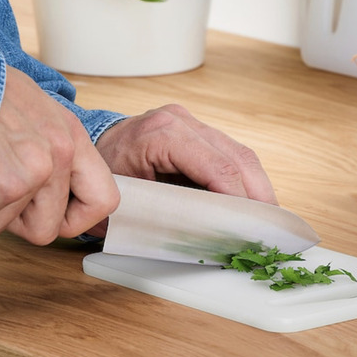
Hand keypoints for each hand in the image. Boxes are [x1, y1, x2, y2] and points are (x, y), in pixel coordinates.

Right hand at [0, 66, 119, 244]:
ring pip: (5, 227)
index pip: (104, 200)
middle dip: (11, 220)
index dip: (74, 220)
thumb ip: (47, 144)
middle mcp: (61, 154)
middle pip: (47, 229)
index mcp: (72, 136)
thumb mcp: (29, 106)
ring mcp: (36, 172)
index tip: (51, 216)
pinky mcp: (3, 186)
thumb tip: (48, 185)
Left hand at [87, 104, 277, 238]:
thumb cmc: (100, 176)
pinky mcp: (198, 130)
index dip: (240, 201)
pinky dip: (245, 180)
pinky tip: (252, 202)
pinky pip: (231, 153)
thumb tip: (206, 236)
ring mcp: (191, 121)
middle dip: (258, 196)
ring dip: (257, 188)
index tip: (252, 228)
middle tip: (270, 228)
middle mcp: (181, 120)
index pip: (217, 168)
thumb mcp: (126, 200)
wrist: (86, 149)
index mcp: (160, 134)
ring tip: (267, 219)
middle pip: (237, 158)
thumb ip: (165, 214)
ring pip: (241, 154)